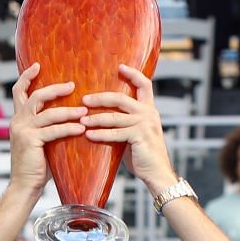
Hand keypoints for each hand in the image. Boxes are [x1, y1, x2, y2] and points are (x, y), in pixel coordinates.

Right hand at [6, 63, 84, 197]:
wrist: (24, 186)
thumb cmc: (36, 166)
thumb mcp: (41, 141)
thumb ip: (48, 127)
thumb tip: (71, 116)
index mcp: (18, 119)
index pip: (18, 91)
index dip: (26, 76)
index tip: (38, 65)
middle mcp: (17, 121)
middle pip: (35, 96)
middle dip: (55, 89)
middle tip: (72, 85)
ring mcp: (22, 130)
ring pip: (48, 113)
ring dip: (68, 110)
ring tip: (85, 110)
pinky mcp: (30, 141)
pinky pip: (53, 130)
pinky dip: (68, 128)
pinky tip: (81, 129)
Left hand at [81, 64, 174, 191]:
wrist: (157, 174)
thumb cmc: (143, 157)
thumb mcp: (135, 135)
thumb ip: (124, 124)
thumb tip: (102, 119)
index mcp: (149, 110)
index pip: (144, 84)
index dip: (133, 74)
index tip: (120, 66)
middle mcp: (148, 113)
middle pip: (121, 98)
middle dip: (100, 98)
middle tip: (84, 100)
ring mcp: (145, 124)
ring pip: (115, 116)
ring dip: (96, 118)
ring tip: (82, 120)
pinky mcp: (140, 136)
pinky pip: (116, 133)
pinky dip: (100, 134)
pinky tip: (89, 135)